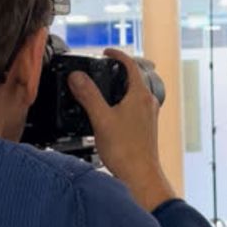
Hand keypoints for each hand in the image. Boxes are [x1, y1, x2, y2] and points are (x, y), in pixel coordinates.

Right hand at [68, 48, 175, 210]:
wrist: (140, 175)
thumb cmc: (126, 151)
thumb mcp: (101, 119)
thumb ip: (88, 95)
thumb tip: (77, 76)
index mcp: (140, 95)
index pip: (131, 65)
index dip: (118, 55)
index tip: (106, 51)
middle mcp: (148, 102)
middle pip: (135, 77)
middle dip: (119, 70)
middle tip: (104, 68)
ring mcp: (149, 114)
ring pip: (136, 92)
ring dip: (121, 87)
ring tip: (105, 88)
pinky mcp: (147, 125)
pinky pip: (135, 105)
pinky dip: (123, 101)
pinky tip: (111, 112)